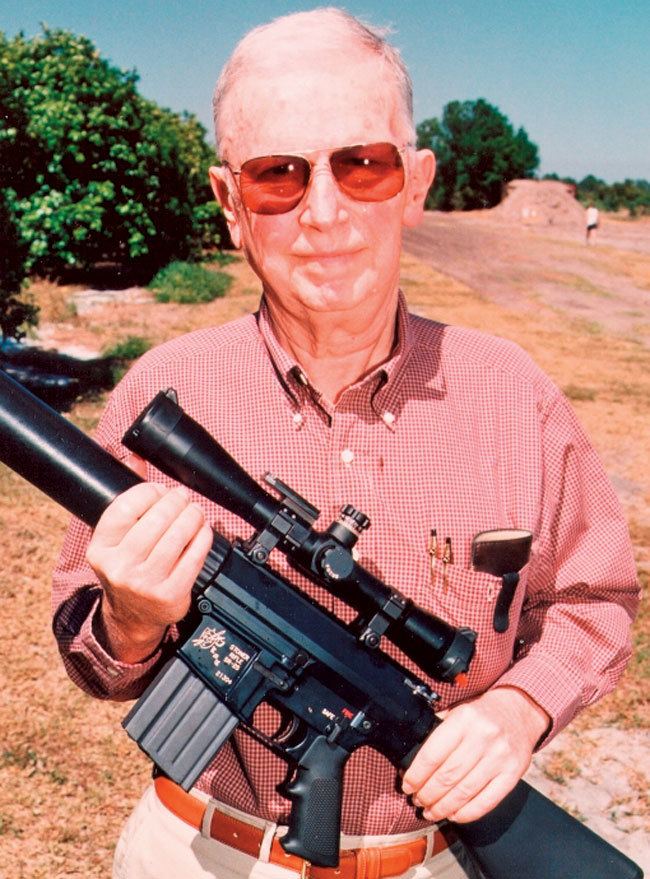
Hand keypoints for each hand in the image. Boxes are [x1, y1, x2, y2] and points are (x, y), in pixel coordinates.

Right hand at [86, 470, 212, 662]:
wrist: (133, 616)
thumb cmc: (128, 566)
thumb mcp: (116, 537)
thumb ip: (127, 496)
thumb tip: (134, 455)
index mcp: (100, 548)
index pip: (125, 507)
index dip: (148, 492)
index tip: (159, 489)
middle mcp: (119, 567)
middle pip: (156, 519)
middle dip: (175, 501)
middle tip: (183, 498)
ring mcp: (145, 583)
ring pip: (178, 536)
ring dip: (192, 516)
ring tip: (195, 511)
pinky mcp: (170, 594)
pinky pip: (194, 557)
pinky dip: (203, 538)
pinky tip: (203, 530)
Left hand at [402, 686, 549, 822]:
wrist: (518, 711)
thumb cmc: (480, 715)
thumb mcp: (457, 711)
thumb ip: (437, 730)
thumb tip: (411, 757)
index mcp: (464, 719)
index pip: (433, 754)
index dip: (417, 775)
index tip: (407, 786)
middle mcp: (483, 737)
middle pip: (448, 776)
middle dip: (428, 794)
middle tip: (417, 801)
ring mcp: (500, 757)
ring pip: (464, 792)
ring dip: (443, 807)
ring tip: (431, 812)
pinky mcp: (513, 774)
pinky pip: (486, 801)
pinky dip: (467, 813)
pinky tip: (454, 814)